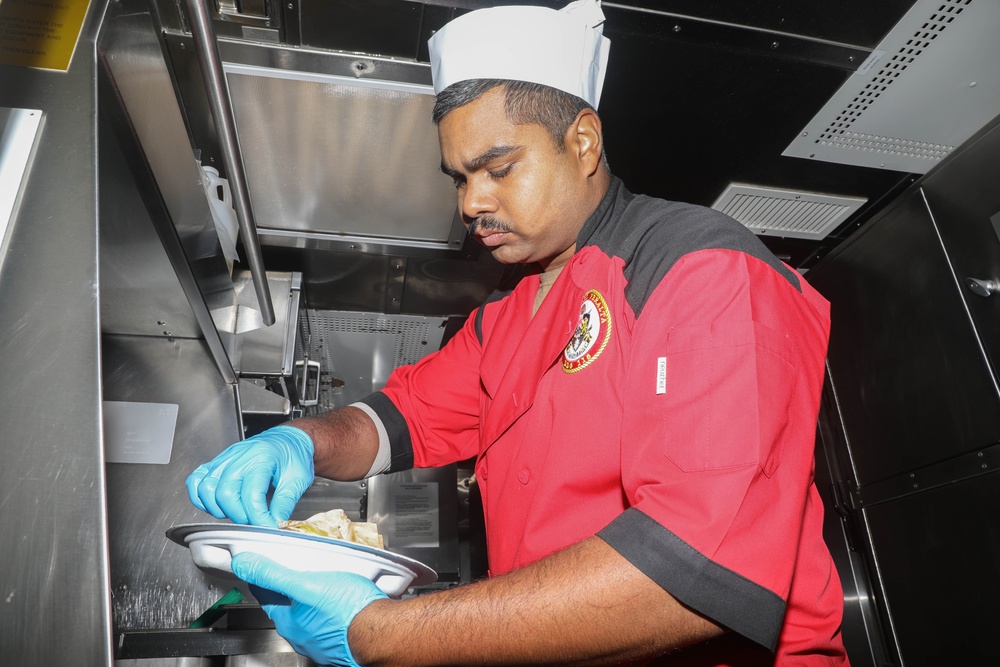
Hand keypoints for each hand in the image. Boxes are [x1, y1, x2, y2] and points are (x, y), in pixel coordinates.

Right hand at [186, 425, 314, 525]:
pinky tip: (217, 504)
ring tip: (238, 513)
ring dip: (219, 508)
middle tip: (255, 521)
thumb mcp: (298, 479)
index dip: (259, 518)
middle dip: (239, 515)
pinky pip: (196, 479)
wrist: (289, 439)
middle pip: (224, 493)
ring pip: (207, 488)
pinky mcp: (217, 462)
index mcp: (262, 458)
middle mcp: (239, 457)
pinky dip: (201, 497)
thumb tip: (275, 524)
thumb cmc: (294, 454)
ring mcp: (225, 458)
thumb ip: (285, 503)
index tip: (267, 528)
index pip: (251, 496)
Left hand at [232, 552, 387, 666]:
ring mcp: (322, 640)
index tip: (261, 565)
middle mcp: (302, 635)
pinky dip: (331, 608)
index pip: (266, 595)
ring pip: (310, 614)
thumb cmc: (348, 611)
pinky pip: (331, 620)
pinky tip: (342, 599)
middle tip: (296, 569)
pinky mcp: (343, 639)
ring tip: (321, 581)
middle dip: (290, 587)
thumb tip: (244, 564)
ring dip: (312, 598)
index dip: (264, 576)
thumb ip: (274, 574)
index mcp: (289, 622)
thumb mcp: (306, 584)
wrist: (383, 632)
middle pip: (288, 605)